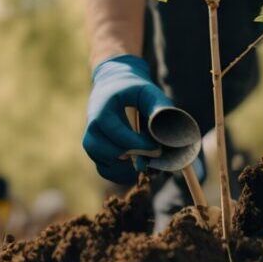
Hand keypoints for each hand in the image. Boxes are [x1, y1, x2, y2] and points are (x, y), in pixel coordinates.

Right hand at [84, 55, 172, 183]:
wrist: (114, 86)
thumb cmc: (133, 90)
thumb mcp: (147, 92)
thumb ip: (158, 108)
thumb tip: (171, 133)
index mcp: (102, 109)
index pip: (115, 132)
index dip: (137, 144)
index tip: (157, 149)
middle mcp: (92, 127)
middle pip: (105, 150)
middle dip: (132, 156)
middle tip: (155, 154)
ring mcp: (91, 140)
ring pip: (104, 164)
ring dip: (126, 169)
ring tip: (147, 163)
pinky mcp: (96, 152)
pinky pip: (105, 170)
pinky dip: (121, 175)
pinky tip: (138, 169)